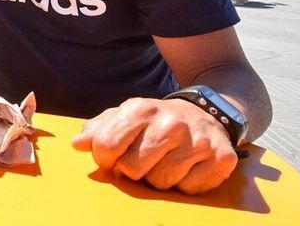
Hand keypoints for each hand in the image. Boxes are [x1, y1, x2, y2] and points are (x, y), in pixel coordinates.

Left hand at [71, 97, 237, 193]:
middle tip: (146, 156)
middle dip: (134, 169)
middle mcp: (170, 123)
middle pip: (132, 169)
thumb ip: (99, 129)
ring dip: (161, 177)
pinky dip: (187, 183)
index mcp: (141, 110)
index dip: (105, 157)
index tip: (114, 155)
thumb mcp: (126, 116)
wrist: (207, 111)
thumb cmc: (157, 121)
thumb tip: (77, 144)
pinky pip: (189, 188)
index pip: (105, 146)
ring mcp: (198, 141)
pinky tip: (189, 165)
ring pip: (161, 182)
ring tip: (168, 159)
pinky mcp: (221, 158)